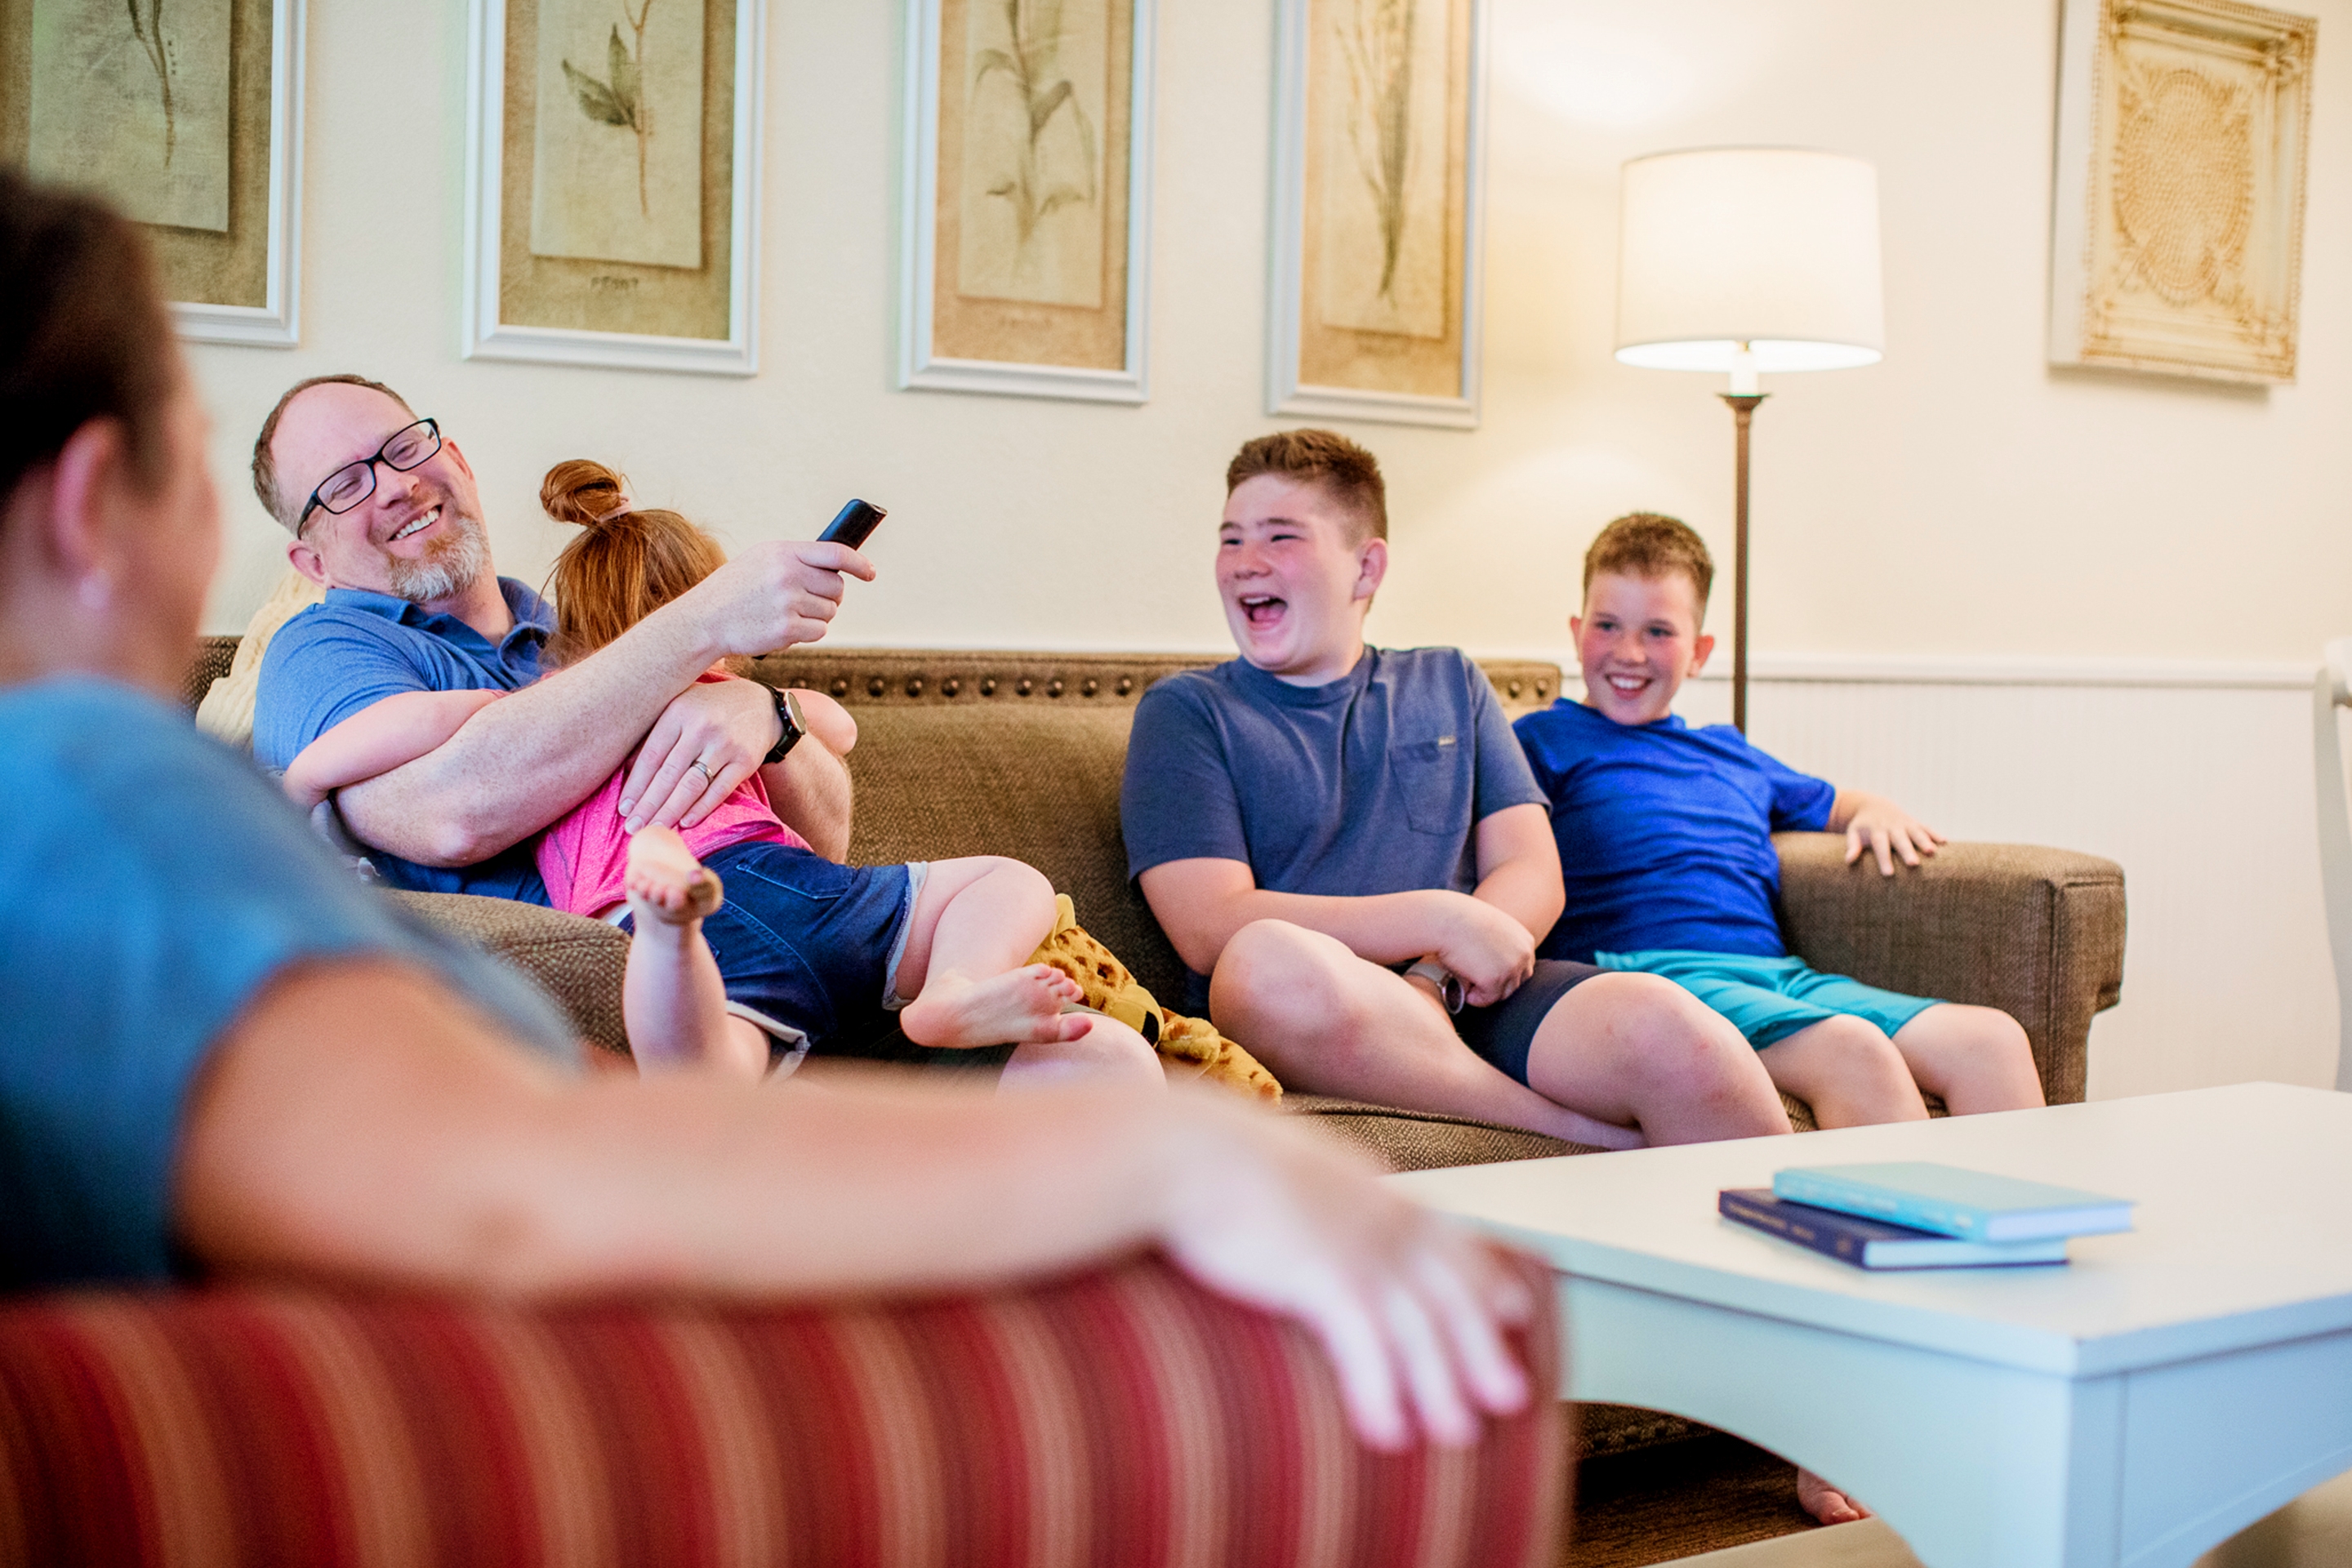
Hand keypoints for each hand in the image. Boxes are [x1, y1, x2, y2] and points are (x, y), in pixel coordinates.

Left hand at [621, 678, 777, 830]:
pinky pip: (720, 790)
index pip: (652, 755)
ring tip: (655, 829)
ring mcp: (725, 744)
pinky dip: (701, 809)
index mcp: (679, 712)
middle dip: (648, 805)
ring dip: (671, 811)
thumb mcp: (679, 708)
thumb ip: (655, 734)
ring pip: (692, 785)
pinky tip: (685, 823)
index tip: (623, 808)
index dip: (636, 785)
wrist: (760, 705)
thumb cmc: (708, 710)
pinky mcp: (746, 760)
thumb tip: (627, 770)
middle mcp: (701, 727)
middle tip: (633, 827)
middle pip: (669, 774)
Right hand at [684, 540, 875, 658]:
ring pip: (830, 611)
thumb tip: (837, 566)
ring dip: (816, 616)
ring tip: (787, 614)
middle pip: (837, 587)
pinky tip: (784, 629)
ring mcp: (787, 602)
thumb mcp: (761, 560)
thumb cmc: (734, 590)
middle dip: (830, 596)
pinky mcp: (786, 629)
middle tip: (810, 601)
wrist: (704, 620)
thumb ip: (796, 559)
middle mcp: (788, 574)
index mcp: (783, 552)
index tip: (870, 572)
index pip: (835, 553)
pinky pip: (819, 631)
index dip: (859, 562)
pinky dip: (808, 633)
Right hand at [1153, 1095, 1535, 1449]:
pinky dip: (1381, 1393)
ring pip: (1419, 1328)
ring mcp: (1356, 1245)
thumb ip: (1314, 1183)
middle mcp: (1378, 1216)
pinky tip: (1389, 1434)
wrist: (1178, 1150)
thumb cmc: (1209, 1157)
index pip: (1447, 1236)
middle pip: (1449, 1290)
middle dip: (1483, 1346)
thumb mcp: (1284, 1162)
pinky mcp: (1321, 1276)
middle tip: (1511, 1397)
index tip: (1515, 1307)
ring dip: (1441, 1386)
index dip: (1484, 1275)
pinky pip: (1367, 1348)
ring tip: (1457, 1434)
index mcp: (1371, 1188)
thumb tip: (1313, 1192)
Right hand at [1429, 893, 1536, 1008]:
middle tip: (1476, 984)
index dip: (1505, 974)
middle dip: (1497, 986)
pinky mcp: (1495, 979)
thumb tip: (1492, 965)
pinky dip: (1475, 998)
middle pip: (1516, 983)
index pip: (1523, 968)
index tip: (1488, 975)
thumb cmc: (1460, 918)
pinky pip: (1487, 999)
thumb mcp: (1491, 926)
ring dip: (1485, 992)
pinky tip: (1463, 989)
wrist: (1444, 918)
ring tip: (1467, 984)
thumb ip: (1501, 945)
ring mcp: (1511, 967)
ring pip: (1502, 994)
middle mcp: (1523, 954)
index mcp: (1525, 940)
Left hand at [1840, 792, 1945, 876]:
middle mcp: (1892, 827)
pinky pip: (1926, 827)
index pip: (1880, 845)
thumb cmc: (1863, 827)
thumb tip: (1848, 860)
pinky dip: (1934, 833)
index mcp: (1876, 831)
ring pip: (1916, 832)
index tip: (1888, 874)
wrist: (1874, 806)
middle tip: (1914, 864)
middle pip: (1900, 839)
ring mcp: (1905, 824)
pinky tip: (1945, 842)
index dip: (1884, 859)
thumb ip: (1852, 845)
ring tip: (1932, 852)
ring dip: (1925, 841)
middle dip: (1907, 851)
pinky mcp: (1914, 822)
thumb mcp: (1853, 833)